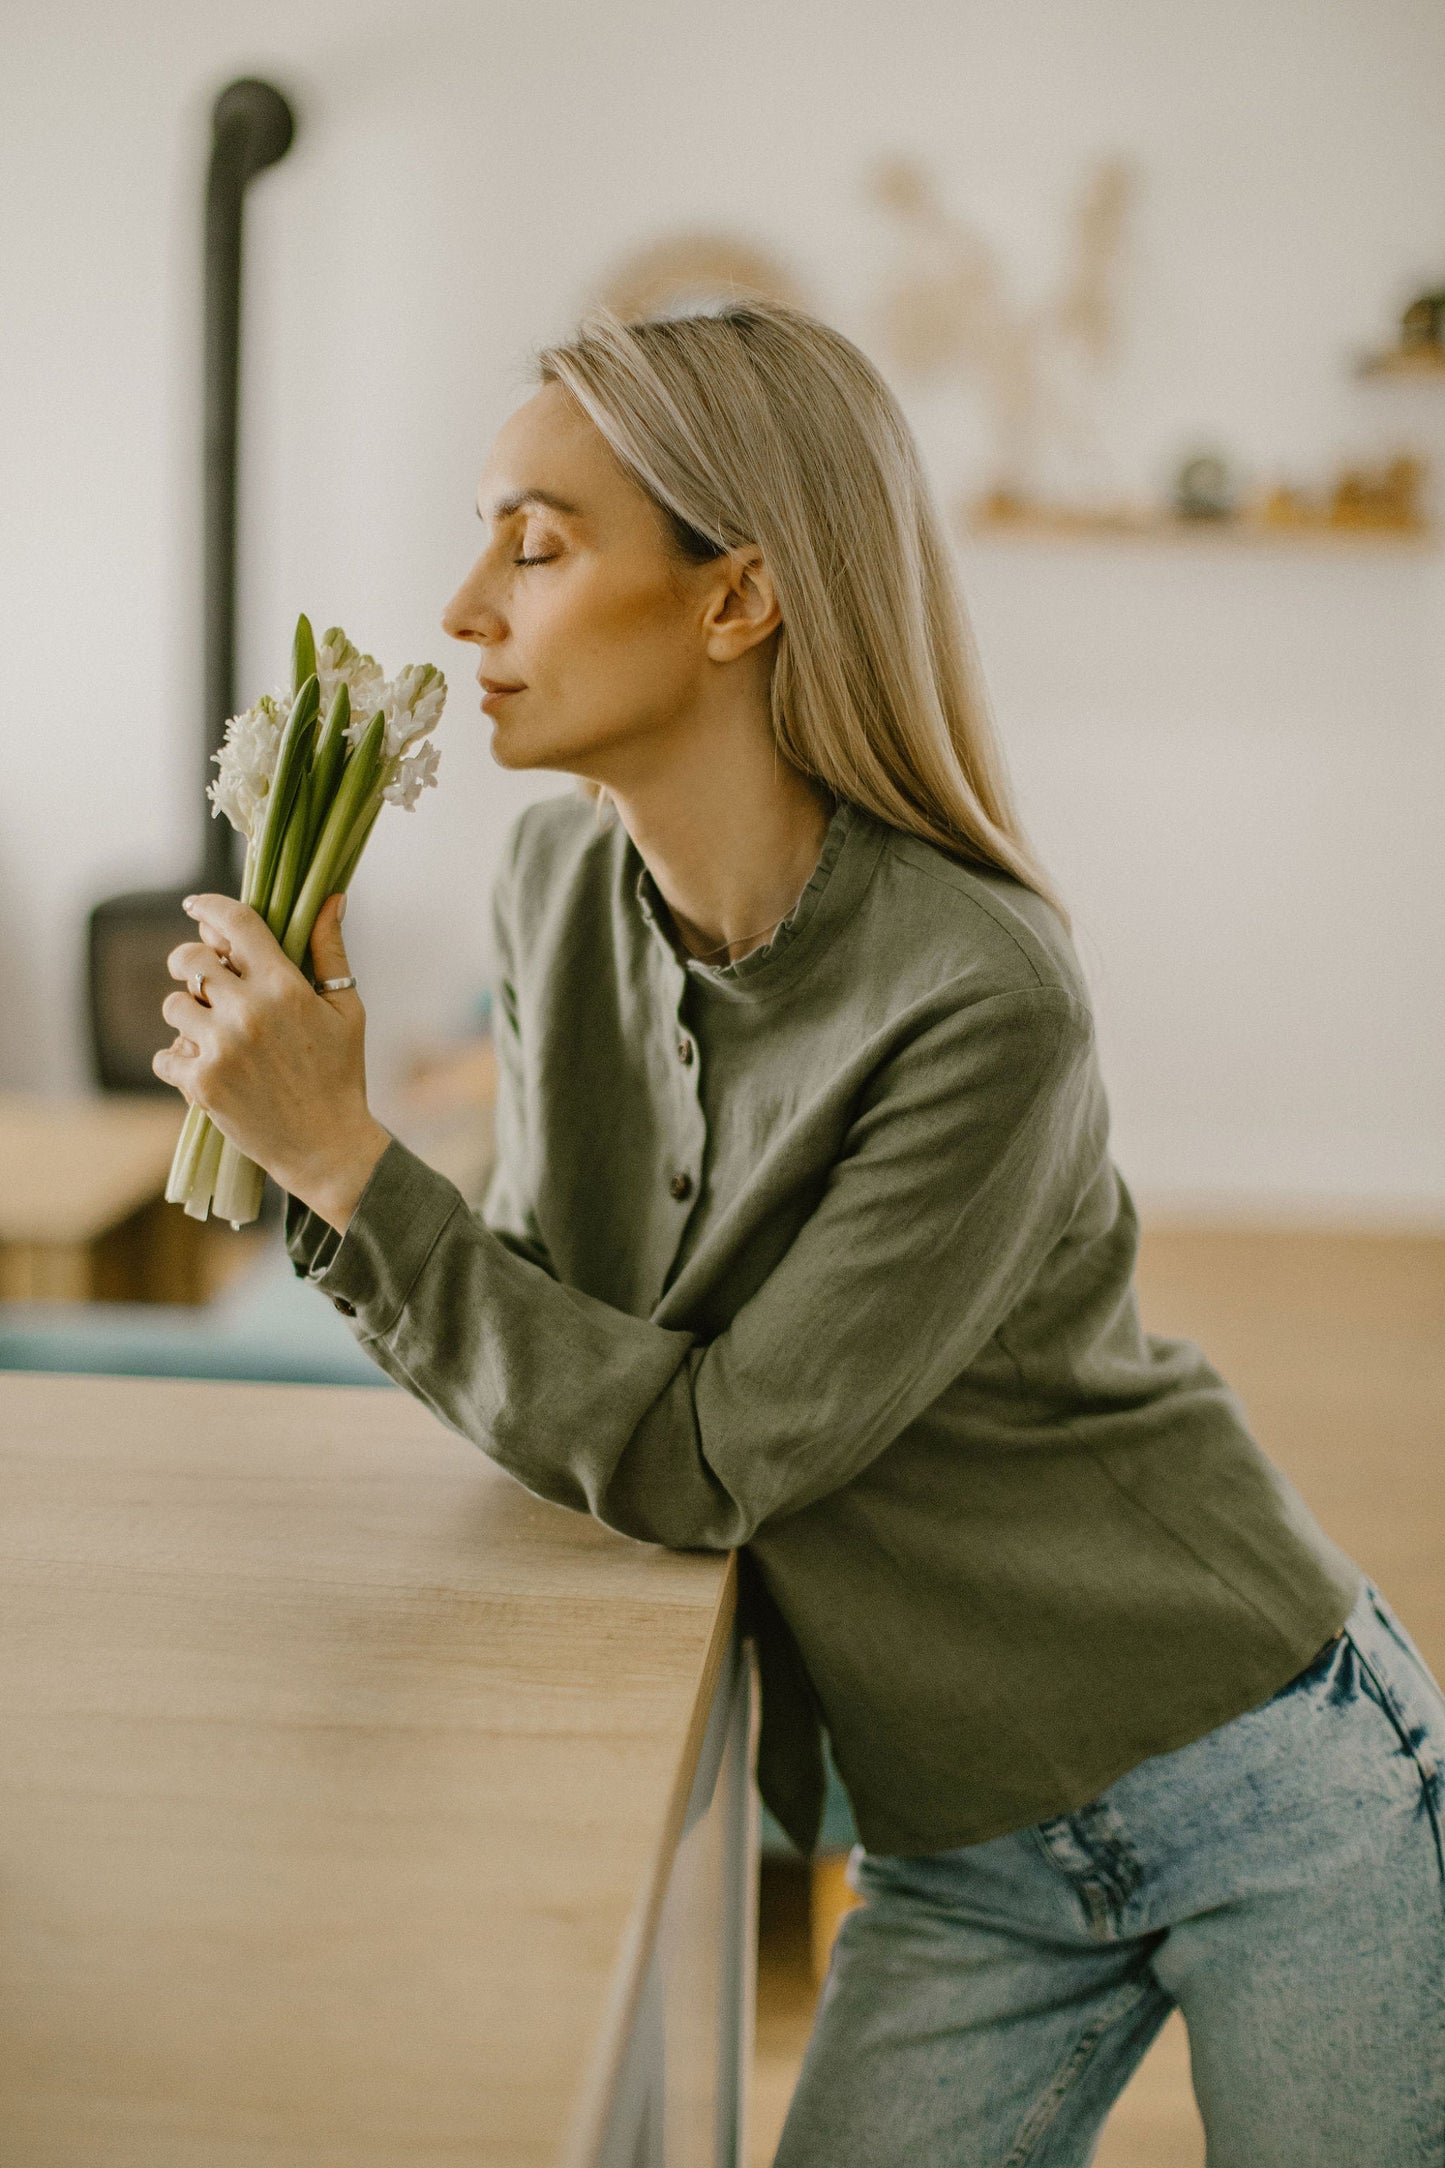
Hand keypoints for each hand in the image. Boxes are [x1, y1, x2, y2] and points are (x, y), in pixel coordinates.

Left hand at [154, 892, 389, 1231]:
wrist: (328, 1147)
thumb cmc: (341, 1076)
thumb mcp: (346, 1011)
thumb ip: (330, 952)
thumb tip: (330, 899)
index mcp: (285, 986)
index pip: (236, 923)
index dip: (210, 907)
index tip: (196, 906)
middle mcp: (249, 1011)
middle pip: (189, 959)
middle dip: (188, 962)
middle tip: (199, 979)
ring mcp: (221, 1048)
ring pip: (173, 1005)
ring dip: (186, 1015)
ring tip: (211, 1034)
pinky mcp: (201, 1084)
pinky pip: (165, 1054)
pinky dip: (178, 1060)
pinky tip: (205, 1068)